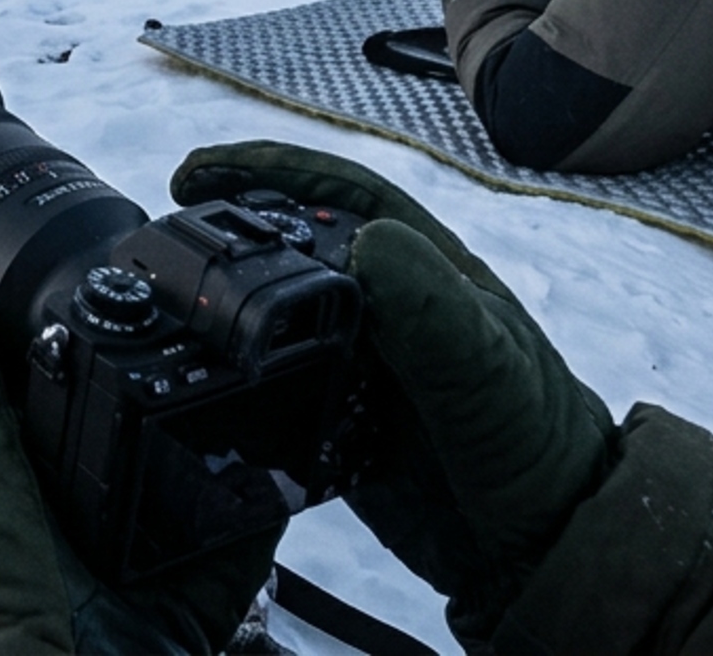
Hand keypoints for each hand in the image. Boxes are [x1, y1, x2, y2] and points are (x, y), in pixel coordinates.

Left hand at [0, 289, 274, 654]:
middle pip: (120, 446)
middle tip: (203, 348)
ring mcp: (119, 578)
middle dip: (159, 403)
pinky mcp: (173, 617)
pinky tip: (283, 476)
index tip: (107, 307)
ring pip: (181, 500)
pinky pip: (229, 561)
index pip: (37, 401)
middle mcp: (55, 530)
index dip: (68, 355)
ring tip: (252, 397)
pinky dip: (258, 522)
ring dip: (219, 455)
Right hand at [169, 142, 616, 650]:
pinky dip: (231, 380)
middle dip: (227, 224)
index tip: (198, 171)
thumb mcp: (485, 366)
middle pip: (293, 242)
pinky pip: (272, 387)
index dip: (267, 169)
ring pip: (275, 311)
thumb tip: (365, 236)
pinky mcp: (338, 422)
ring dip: (222, 298)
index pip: (341, 191)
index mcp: (427, 269)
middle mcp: (389, 306)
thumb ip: (430, 306)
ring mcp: (362, 363)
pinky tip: (199, 382)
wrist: (547, 544)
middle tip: (165, 228)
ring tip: (168, 296)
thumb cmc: (538, 442)